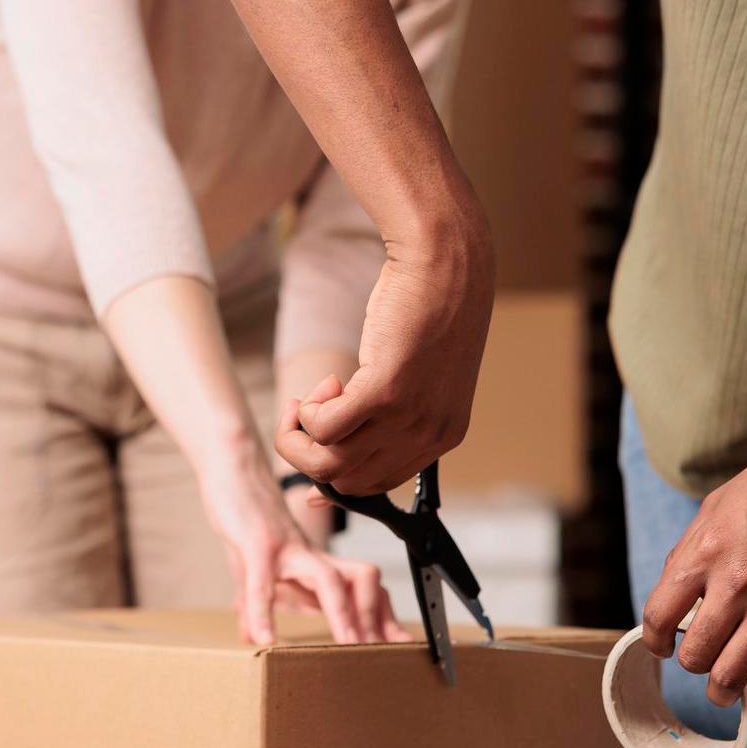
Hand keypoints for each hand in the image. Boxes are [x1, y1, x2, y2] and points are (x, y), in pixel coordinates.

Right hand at [200, 446, 408, 646]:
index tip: (400, 644)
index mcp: (316, 563)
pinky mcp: (256, 542)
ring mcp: (287, 548)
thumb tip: (251, 638)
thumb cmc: (247, 520)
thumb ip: (257, 605)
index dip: (384, 616)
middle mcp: (311, 555)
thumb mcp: (254, 571)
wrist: (232, 471)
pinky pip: (263, 582)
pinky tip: (263, 638)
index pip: (363, 588)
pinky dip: (263, 612)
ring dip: (342, 614)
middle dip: (374, 619)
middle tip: (384, 651)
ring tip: (346, 646)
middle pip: (361, 581)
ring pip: (328, 580)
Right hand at [276, 210, 494, 494]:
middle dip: (311, 455)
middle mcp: (428, 436)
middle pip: (347, 482)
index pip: (377, 487)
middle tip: (307, 412)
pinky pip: (325, 428)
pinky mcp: (385, 391)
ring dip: (301, 436)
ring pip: (329, 464)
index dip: (335, 476)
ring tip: (310, 399)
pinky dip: (309, 413)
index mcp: (442, 437)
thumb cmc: (426, 310)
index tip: (311, 452)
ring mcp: (408, 417)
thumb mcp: (417, 377)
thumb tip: (350, 439)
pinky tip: (325, 384)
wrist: (444, 260)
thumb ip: (388, 416)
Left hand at [639, 417, 746, 733]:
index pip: (659, 615)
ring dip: (723, 691)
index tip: (662, 644)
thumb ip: (694, 547)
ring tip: (724, 690)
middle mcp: (734, 584)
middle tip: (701, 661)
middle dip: (693, 665)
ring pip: (733, 676)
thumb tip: (676, 588)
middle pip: (694, 654)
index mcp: (703, 552)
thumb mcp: (719, 502)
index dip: (655, 639)